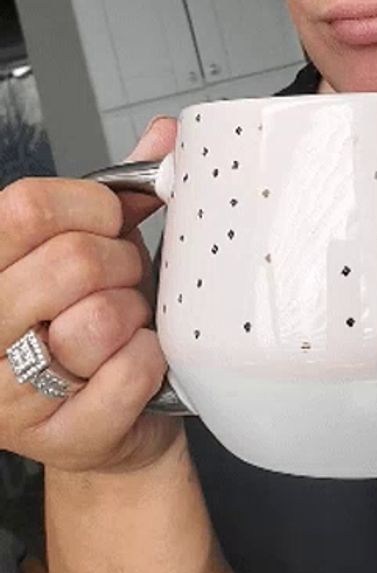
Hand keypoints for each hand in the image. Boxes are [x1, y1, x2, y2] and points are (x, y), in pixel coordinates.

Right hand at [0, 117, 180, 473]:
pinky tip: (138, 363)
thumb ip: (123, 191)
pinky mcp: (59, 439)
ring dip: (134, 316)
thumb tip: (165, 134)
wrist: (111, 417)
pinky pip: (130, 373)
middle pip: (70, 261)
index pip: (26, 208)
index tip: (110, 223)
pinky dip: (152, 360)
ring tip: (125, 327)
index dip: (91, 208)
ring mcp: (9, 397)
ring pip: (98, 321)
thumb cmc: (96, 322)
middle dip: (120, 264)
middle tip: (123, 282)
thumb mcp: (98, 246)